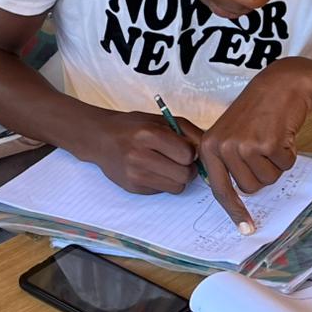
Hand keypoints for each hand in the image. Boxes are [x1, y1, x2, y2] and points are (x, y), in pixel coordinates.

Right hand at [81, 109, 198, 193]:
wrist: (100, 138)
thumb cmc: (134, 127)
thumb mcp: (162, 120)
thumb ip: (189, 133)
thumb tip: (210, 151)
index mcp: (148, 134)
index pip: (187, 155)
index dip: (191, 153)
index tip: (184, 148)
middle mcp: (140, 156)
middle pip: (185, 175)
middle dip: (187, 168)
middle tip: (179, 160)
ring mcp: (135, 175)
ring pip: (177, 187)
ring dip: (177, 178)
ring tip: (167, 165)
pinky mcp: (133, 188)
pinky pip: (163, 192)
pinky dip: (163, 183)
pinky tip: (152, 170)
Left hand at [198, 58, 311, 219]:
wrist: (281, 84)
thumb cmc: (257, 111)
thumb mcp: (231, 133)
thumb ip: (227, 161)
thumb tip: (237, 195)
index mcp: (209, 147)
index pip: (219, 189)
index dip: (234, 211)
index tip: (245, 229)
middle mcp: (222, 147)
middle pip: (249, 188)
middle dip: (262, 174)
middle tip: (264, 149)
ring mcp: (243, 145)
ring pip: (267, 180)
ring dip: (276, 165)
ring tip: (271, 139)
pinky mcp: (266, 144)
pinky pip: (284, 167)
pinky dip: (289, 155)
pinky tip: (282, 134)